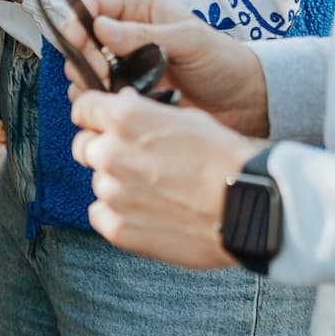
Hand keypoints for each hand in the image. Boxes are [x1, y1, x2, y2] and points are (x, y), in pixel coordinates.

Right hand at [57, 0, 270, 136]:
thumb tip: (101, 27)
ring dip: (91, 83)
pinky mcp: (129, 96)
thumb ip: (144, 34)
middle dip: (84, 57)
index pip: (92, 5)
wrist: (245, 101)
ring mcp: (126, 67)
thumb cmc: (223, 61)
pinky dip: (104, 103)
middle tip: (103, 74)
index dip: (78, 21)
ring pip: (85, 71)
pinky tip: (124, 106)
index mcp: (140, 10)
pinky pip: (101, 97)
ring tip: (116, 91)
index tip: (78, 42)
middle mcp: (126, 36)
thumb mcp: (189, 40)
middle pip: (81, 40)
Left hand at [70, 87, 258, 269]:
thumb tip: (123, 106)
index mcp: (125, 119)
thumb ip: (143, 113)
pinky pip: (101, 216)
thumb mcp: (187, 117)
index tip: (103, 123)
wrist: (251, 207)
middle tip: (136, 160)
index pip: (83, 108)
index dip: (94, 115)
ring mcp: (112, 194)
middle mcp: (111, 153)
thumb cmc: (226, 159)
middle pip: (85, 147)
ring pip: (99, 182)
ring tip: (157, 192)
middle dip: (104, 149)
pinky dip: (119, 215)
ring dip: (118, 184)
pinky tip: (149, 213)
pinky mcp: (118, 229)